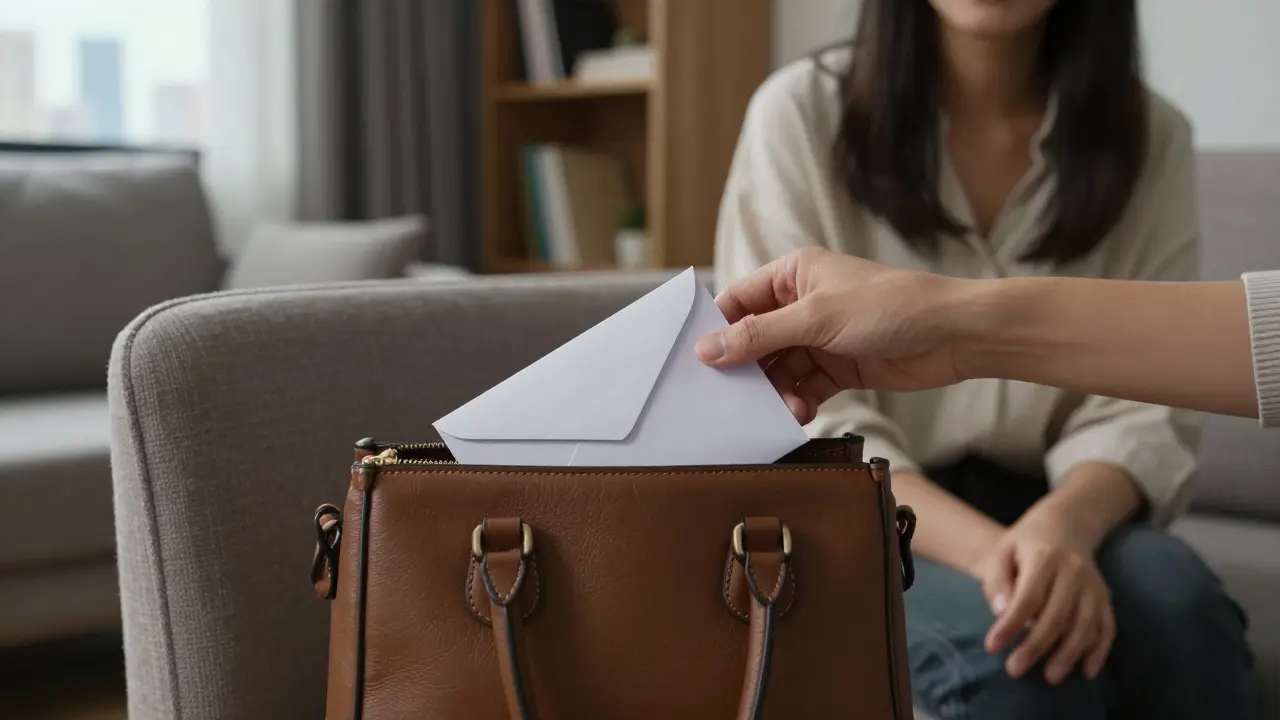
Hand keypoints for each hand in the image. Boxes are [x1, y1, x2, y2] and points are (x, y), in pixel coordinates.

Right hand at [698, 248, 970, 422]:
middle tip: (732, 398)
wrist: (952, 336)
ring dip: (775, 391)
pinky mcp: (839, 368)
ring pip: (778, 369)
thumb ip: (759, 335)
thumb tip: (708, 349)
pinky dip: (797, 401)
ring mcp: (820, 338)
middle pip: (755, 340)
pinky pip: (803, 387)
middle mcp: (803, 304)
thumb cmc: (891, 307)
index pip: (739, 301)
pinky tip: (799, 413)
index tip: (699, 362)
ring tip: (782, 408)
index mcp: (794, 275)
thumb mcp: (816, 318)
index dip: (719, 330)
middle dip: (747, 369)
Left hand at [971, 512, 1115, 684]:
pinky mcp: (1105, 596)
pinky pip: (1107, 626)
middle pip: (1056, 615)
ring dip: (1068, 654)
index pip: (1027, 597)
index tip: (992, 647)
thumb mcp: (1002, 551)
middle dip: (1035, 646)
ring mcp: (1093, 584)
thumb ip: (997, 581)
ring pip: (1084, 624)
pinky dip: (1099, 650)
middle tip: (1014, 670)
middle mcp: (1074, 570)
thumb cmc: (1025, 543)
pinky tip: (1087, 671)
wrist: (1065, 525)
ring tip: (1050, 677)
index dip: (1010, 624)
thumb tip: (1001, 613)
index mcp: (1044, 556)